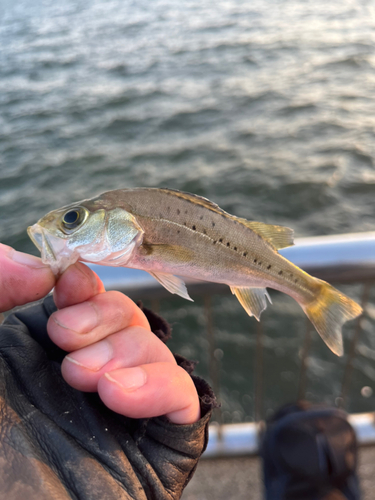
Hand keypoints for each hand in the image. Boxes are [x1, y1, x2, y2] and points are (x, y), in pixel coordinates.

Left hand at [0, 243, 200, 424]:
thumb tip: (39, 265)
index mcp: (45, 353)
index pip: (88, 301)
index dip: (86, 285)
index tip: (71, 280)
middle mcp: (90, 375)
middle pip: (128, 319)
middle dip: (104, 316)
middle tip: (65, 336)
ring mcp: (127, 409)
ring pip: (158, 351)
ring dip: (127, 351)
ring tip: (82, 375)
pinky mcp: (158, 444)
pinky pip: (184, 398)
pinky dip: (161, 385)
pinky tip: (119, 394)